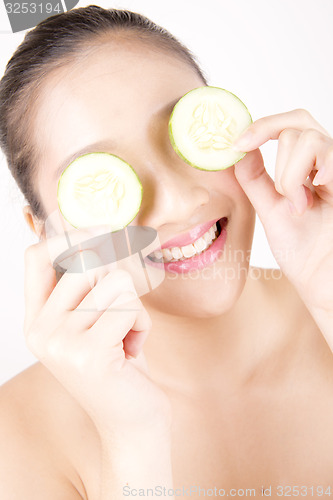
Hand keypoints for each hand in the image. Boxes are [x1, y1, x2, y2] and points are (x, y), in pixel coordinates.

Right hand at [23, 227, 170, 436]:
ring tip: (126, 336)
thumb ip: (88, 283)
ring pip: (115, 282)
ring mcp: (62, 343)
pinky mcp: (90, 355)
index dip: (71, 235)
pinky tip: (132, 349)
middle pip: (86, 262)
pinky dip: (142, 324)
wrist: (132, 422)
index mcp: (37, 319)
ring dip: (133, 307)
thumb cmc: (119, 365)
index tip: (104, 232)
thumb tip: (101, 232)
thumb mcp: (95, 320)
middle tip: (124, 306)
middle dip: (119, 278)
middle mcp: (41, 330)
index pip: (37, 257)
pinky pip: (130, 307)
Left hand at [233, 109, 332, 314]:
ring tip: (300, 207)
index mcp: (307, 167)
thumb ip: (256, 179)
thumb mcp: (270, 209)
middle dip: (279, 162)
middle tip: (283, 196)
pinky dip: (305, 176)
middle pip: (296, 125)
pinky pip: (326, 155)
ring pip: (308, 139)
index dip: (262, 126)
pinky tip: (313, 199)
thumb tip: (240, 149)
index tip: (236, 143)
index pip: (289, 125)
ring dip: (291, 176)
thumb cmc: (302, 250)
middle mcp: (326, 162)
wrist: (322, 278)